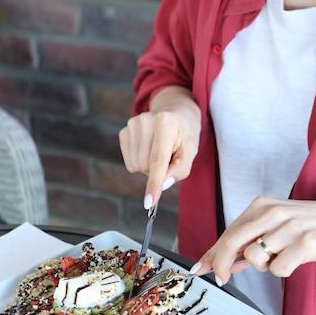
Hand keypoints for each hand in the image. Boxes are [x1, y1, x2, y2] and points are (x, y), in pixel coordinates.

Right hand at [119, 86, 200, 208]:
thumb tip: (163, 184)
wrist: (175, 111)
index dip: (154, 184)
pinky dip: (139, 161)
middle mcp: (145, 121)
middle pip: (145, 167)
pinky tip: (148, 148)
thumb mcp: (190, 151)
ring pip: (135, 166)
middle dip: (157, 170)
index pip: (157, 160)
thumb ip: (180, 170)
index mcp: (166, 123)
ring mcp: (132, 125)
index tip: (149, 203)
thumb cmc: (185, 134)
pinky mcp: (124, 131)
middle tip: (168, 156)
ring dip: (148, 166)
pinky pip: (129, 162)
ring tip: (159, 150)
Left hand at [192, 196, 315, 283]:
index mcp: (261, 206)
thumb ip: (248, 239)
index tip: (200, 268)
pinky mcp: (305, 243)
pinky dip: (282, 271)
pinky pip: (278, 269)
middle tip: (222, 279)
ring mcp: (289, 228)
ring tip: (280, 257)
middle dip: (220, 264)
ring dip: (263, 267)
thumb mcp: (274, 224)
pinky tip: (294, 260)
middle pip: (232, 243)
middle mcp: (272, 213)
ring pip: (254, 259)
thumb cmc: (307, 224)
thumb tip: (218, 260)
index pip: (228, 232)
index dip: (212, 254)